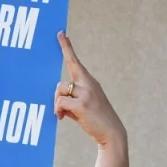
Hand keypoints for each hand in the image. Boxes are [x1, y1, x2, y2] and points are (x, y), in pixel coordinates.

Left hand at [54, 33, 125, 149]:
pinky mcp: (82, 104)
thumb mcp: (82, 107)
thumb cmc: (95, 120)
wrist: (111, 133)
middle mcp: (89, 84)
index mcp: (90, 82)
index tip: (60, 33)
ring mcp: (86, 93)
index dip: (66, 47)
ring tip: (64, 116)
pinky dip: (59, 111)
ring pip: (60, 92)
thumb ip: (71, 100)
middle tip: (59, 110)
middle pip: (61, 82)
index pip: (75, 61)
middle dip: (56, 96)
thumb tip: (58, 101)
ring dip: (58, 105)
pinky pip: (60, 102)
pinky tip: (63, 118)